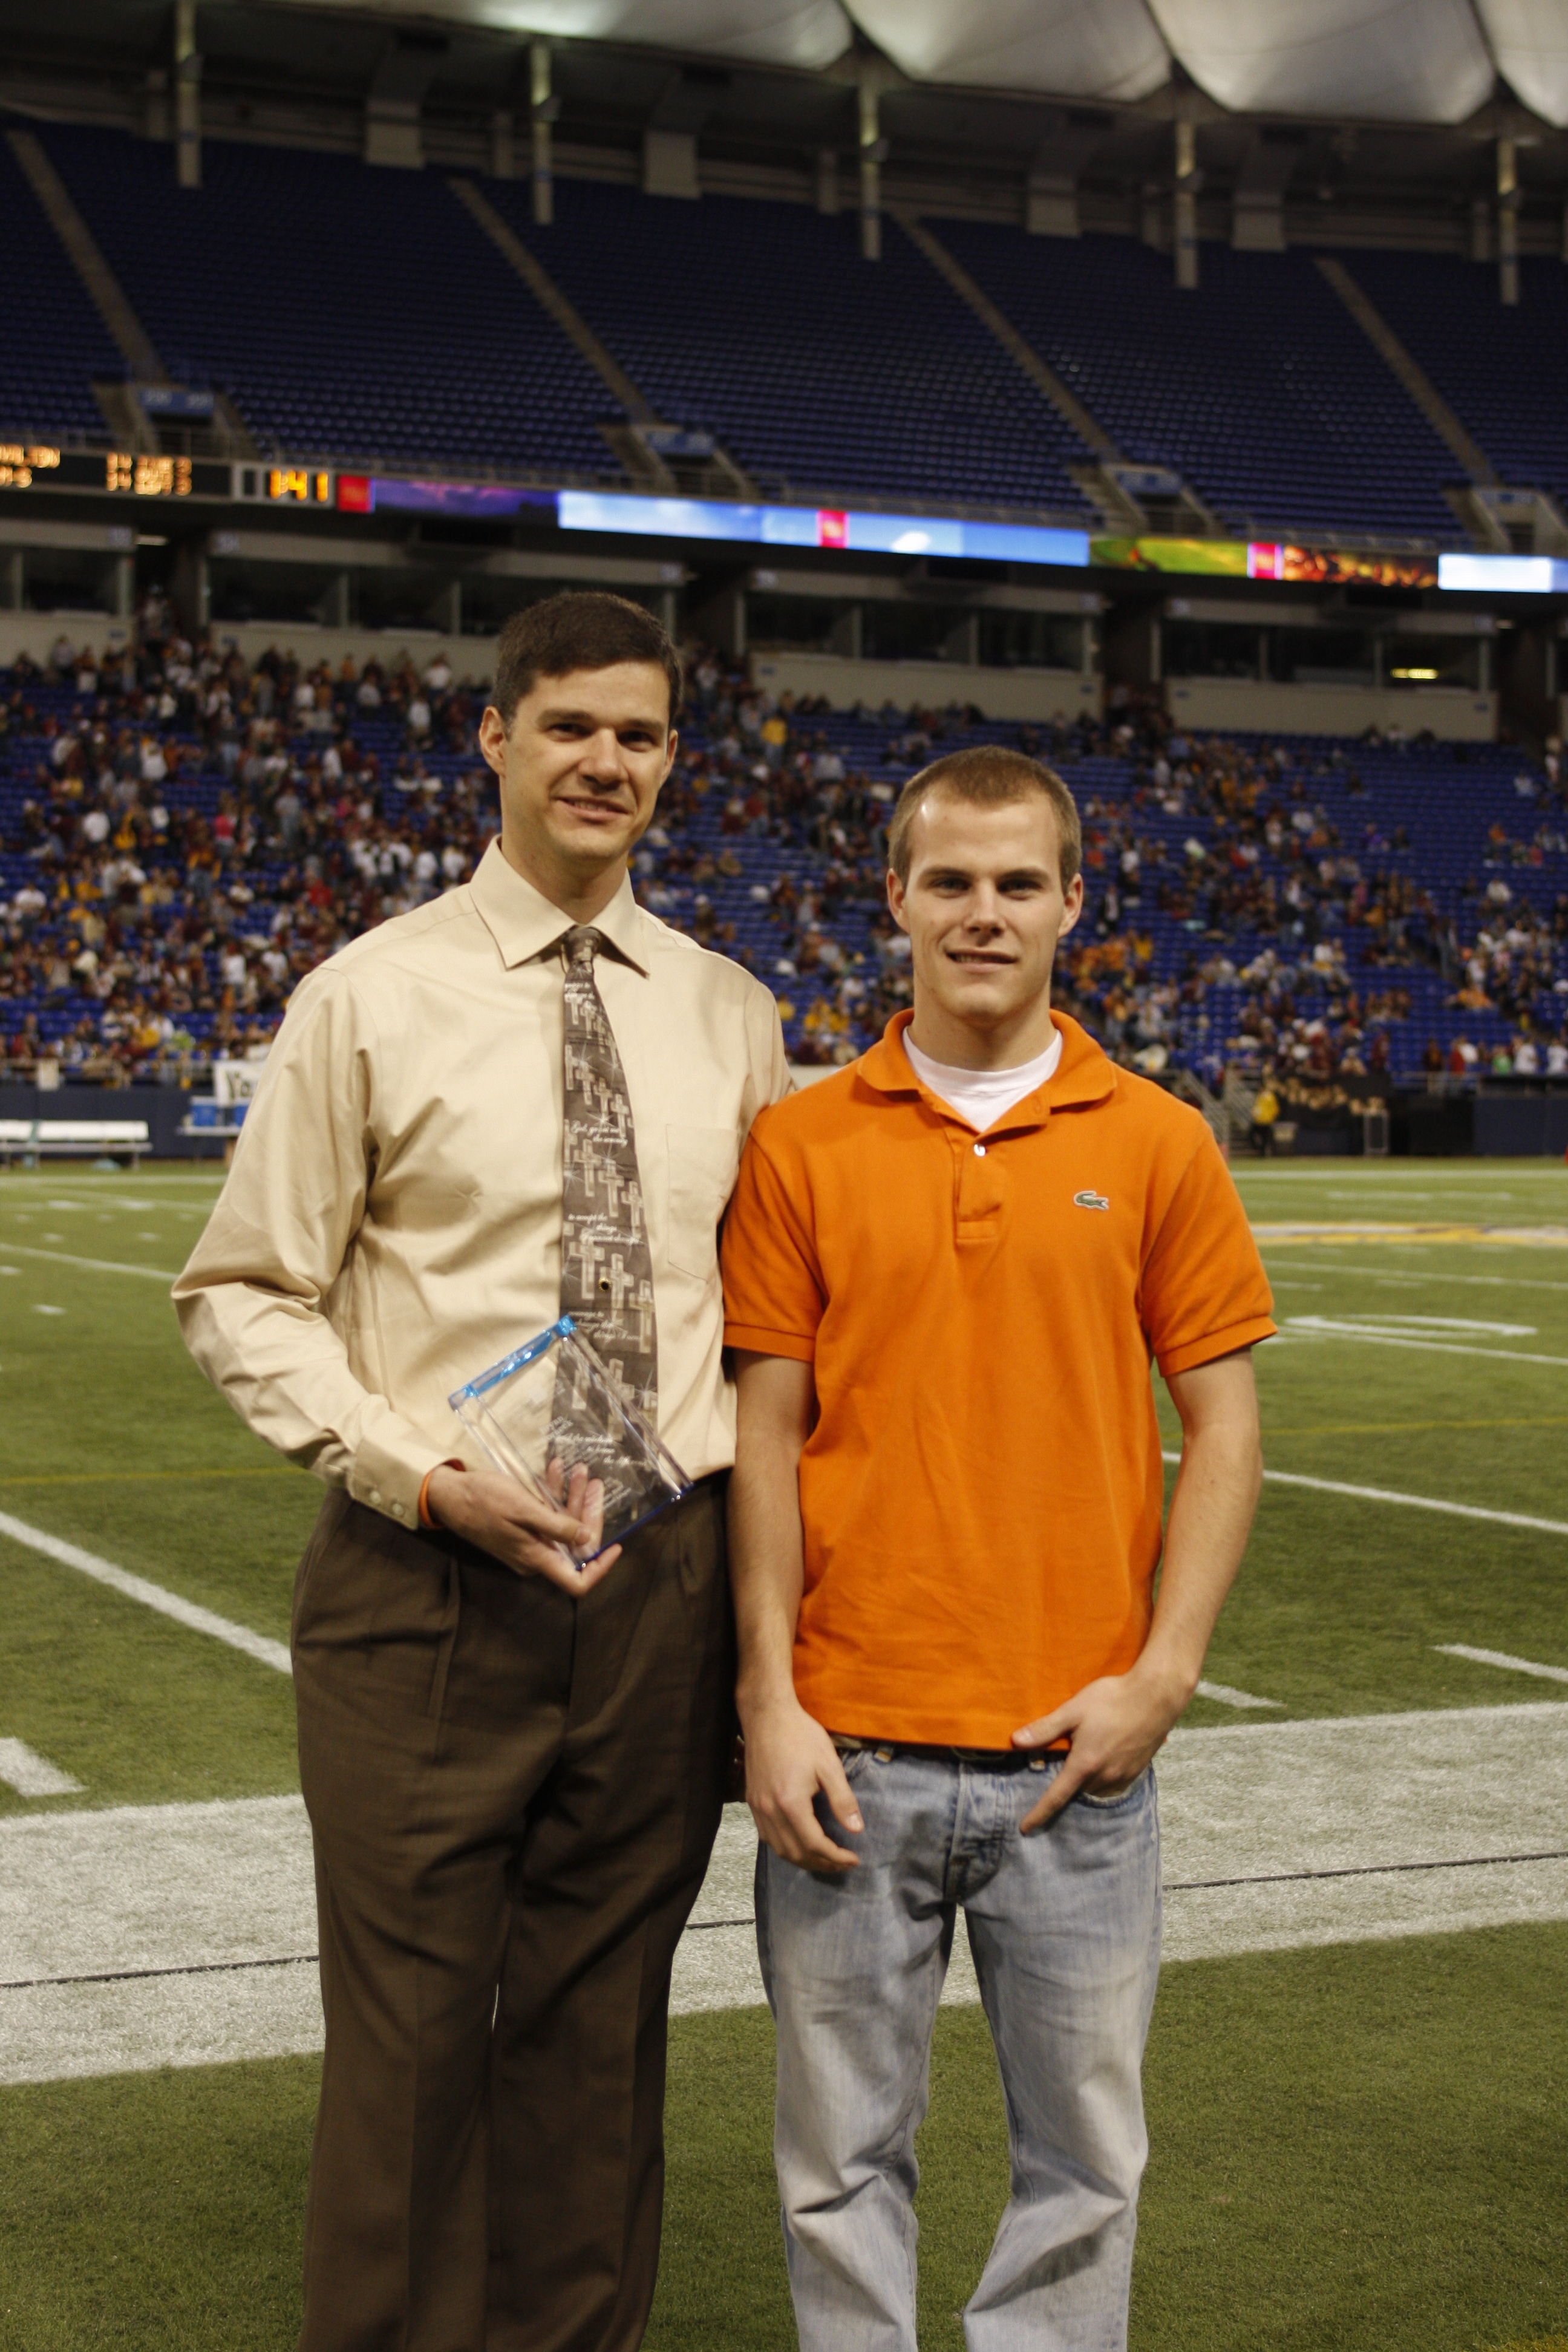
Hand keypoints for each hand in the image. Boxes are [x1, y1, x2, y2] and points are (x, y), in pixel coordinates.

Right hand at [424, 1462, 621, 1594]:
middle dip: (588, 1513)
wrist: (449, 1495)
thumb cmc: (483, 1501)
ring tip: (578, 1470)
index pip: (577, 1581)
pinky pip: (545, 1517)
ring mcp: (528, 1542)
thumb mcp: (523, 1510)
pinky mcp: (521, 1529)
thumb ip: (556, 1527)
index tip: (617, 1546)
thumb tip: (587, 1541)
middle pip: (575, 1545)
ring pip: (562, 1526)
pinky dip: (553, 1495)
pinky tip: (555, 1470)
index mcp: (536, 1559)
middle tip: (594, 1482)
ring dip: (572, 1498)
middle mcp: (535, 1556)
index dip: (601, 1568)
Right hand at [742, 1695, 862, 1874]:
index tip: (854, 1859)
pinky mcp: (752, 1801)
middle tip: (843, 1863)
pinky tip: (800, 1842)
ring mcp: (758, 1807)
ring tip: (825, 1858)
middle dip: (822, 1864)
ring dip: (803, 1860)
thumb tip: (856, 1829)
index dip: (836, 1857)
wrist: (767, 1715)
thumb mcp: (829, 1765)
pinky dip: (786, 1847)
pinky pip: (767, 1837)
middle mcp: (770, 1811)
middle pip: (796, 1853)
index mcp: (791, 1803)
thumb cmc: (800, 1735)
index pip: (815, 1845)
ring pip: (779, 1849)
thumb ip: (843, 1800)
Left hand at [1011, 1663, 1187, 1833]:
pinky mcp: (1137, 1769)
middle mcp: (1105, 1776)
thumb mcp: (1073, 1710)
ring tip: (1080, 1761)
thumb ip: (1045, 1729)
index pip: (1056, 1797)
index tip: (1025, 1829)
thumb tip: (1015, 1741)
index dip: (1039, 1814)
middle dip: (1065, 1786)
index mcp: (1085, 1764)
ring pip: (1096, 1788)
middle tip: (1056, 1768)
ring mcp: (1124, 1775)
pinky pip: (1113, 1783)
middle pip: (1077, 1792)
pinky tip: (1102, 1758)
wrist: (1156, 1696)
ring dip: (1084, 1781)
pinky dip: (1101, 1777)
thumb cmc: (1112, 1699)